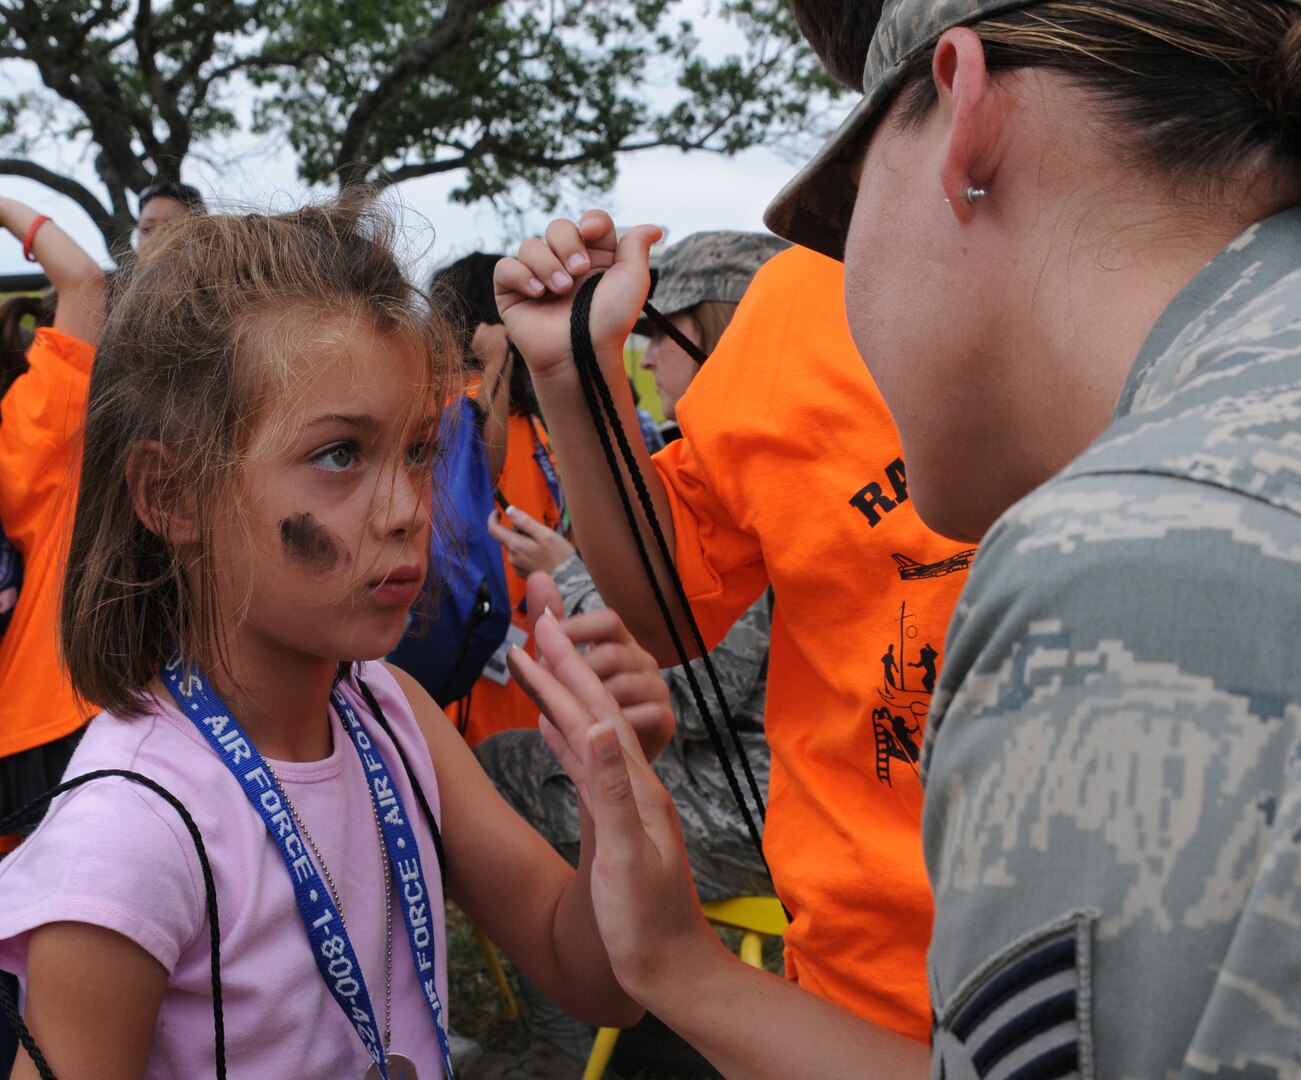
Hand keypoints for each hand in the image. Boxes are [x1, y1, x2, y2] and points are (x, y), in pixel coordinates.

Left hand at [487, 505, 576, 576]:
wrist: (567, 580)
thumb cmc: (558, 555)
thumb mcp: (544, 533)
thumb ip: (525, 521)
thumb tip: (509, 510)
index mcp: (515, 545)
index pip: (493, 530)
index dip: (493, 518)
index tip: (499, 511)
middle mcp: (512, 557)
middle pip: (507, 537)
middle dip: (518, 530)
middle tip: (538, 531)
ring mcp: (516, 566)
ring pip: (515, 546)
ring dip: (524, 541)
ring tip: (543, 545)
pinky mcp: (522, 572)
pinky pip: (520, 556)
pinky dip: (527, 551)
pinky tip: (542, 554)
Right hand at [493, 210, 660, 381]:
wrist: (582, 353)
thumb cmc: (609, 322)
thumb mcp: (632, 280)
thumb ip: (637, 247)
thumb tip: (656, 228)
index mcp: (595, 256)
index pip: (589, 221)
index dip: (591, 222)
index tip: (591, 233)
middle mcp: (565, 262)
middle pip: (557, 227)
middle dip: (567, 244)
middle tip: (578, 272)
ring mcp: (537, 276)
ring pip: (530, 245)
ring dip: (546, 264)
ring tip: (560, 290)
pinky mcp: (512, 291)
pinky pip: (505, 266)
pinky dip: (520, 275)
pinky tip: (537, 294)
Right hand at [507, 608, 711, 1000]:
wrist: (674, 969)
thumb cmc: (646, 924)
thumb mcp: (624, 859)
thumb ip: (609, 792)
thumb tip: (594, 725)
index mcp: (634, 787)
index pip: (594, 714)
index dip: (565, 672)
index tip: (538, 632)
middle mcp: (634, 785)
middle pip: (594, 712)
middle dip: (566, 666)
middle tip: (538, 625)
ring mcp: (628, 803)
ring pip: (590, 732)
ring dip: (565, 695)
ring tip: (542, 664)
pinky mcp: (617, 823)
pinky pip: (588, 766)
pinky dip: (569, 738)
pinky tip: (558, 728)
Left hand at [522, 571, 673, 761]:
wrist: (609, 755)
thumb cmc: (584, 702)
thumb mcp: (561, 664)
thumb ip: (551, 623)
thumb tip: (538, 575)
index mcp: (620, 642)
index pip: (608, 620)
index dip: (578, 628)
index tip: (547, 643)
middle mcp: (643, 661)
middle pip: (612, 654)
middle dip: (575, 673)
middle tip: (548, 690)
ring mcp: (657, 689)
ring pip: (624, 686)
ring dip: (591, 701)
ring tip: (567, 713)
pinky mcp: (666, 719)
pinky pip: (642, 715)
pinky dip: (615, 724)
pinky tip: (594, 733)